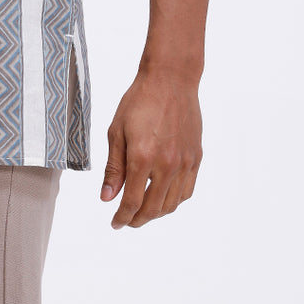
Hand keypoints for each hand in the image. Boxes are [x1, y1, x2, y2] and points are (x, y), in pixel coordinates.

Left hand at [100, 67, 202, 228]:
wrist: (170, 80)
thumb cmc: (140, 101)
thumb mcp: (116, 131)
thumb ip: (113, 168)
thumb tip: (107, 197)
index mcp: (142, 157)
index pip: (132, 201)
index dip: (122, 217)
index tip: (115, 223)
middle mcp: (166, 164)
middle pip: (153, 208)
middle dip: (137, 219)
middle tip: (126, 220)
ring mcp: (184, 162)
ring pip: (171, 204)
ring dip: (156, 213)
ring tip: (143, 211)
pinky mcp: (195, 157)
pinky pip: (187, 191)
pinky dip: (174, 201)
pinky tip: (163, 198)